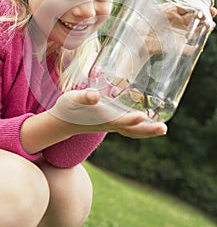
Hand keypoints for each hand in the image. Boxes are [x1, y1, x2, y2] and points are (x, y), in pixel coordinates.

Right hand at [49, 89, 166, 138]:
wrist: (63, 122)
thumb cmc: (67, 108)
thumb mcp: (72, 99)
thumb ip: (84, 97)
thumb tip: (96, 97)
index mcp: (100, 119)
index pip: (119, 121)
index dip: (131, 119)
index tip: (144, 116)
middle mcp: (108, 125)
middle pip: (131, 131)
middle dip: (148, 130)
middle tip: (164, 129)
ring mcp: (110, 126)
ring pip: (132, 132)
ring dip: (147, 131)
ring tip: (162, 128)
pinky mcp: (110, 124)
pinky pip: (128, 129)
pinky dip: (139, 127)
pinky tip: (147, 120)